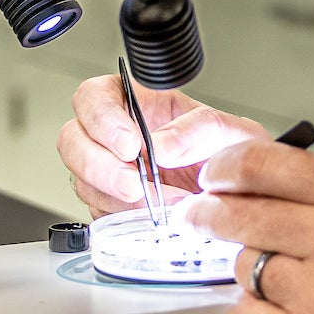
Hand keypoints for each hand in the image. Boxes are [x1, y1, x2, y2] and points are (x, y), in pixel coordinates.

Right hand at [57, 75, 266, 216]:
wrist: (240, 196)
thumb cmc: (232, 155)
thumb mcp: (231, 132)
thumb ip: (200, 128)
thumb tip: (161, 144)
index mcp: (137, 101)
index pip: (94, 96)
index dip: (102, 119)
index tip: (131, 144)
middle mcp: (115, 134)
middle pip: (72, 140)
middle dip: (99, 166)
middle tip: (135, 184)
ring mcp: (109, 170)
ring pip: (82, 180)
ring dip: (116, 197)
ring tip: (160, 202)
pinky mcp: (112, 204)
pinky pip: (97, 211)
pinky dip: (123, 217)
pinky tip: (152, 216)